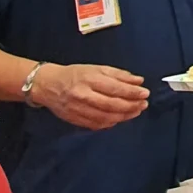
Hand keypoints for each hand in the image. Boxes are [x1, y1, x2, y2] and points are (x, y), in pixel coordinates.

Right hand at [32, 63, 149, 129]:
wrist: (47, 85)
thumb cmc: (74, 74)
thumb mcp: (96, 68)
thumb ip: (118, 75)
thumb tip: (138, 81)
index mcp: (89, 79)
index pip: (115, 88)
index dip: (132, 92)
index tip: (145, 93)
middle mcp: (83, 95)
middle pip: (112, 104)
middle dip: (131, 106)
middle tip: (143, 104)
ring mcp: (78, 109)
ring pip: (106, 117)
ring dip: (124, 116)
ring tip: (135, 111)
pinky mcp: (75, 119)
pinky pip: (96, 124)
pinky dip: (111, 123)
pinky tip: (119, 118)